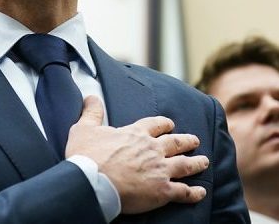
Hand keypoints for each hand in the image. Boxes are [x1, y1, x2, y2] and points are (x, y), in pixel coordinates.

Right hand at [66, 96, 208, 213]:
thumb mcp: (84, 128)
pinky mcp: (162, 191)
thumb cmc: (87, 155)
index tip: (169, 124)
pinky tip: (201, 192)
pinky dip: (194, 192)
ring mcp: (160, 170)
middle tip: (195, 140)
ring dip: (196, 163)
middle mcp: (152, 149)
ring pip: (185, 164)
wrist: (93, 181)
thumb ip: (91, 112)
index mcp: (135, 134)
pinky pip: (183, 191)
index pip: (155, 124)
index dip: (164, 123)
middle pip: (175, 143)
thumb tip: (91, 96)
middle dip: (187, 141)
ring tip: (204, 161)